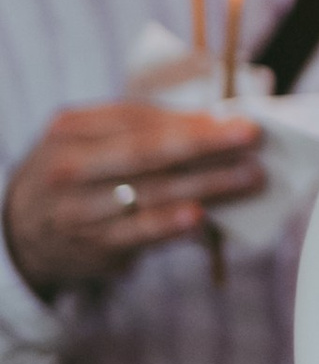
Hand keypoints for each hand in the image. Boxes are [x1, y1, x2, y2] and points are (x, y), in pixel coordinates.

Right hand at [2, 101, 265, 299]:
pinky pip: (138, 233)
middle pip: (146, 153)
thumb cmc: (78, 172)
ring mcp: (78, 210)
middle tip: (251, 139)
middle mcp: (70, 167)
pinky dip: (170, 225)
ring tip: (249, 176)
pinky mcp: (90, 246)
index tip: (237, 117)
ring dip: (206, 185)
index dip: (191, 119)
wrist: (21, 229)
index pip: (139, 118)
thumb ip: (143, 127)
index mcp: (73, 128)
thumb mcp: (90, 138)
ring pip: (150, 193)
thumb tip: (215, 120)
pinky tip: (201, 217)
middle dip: (204, 145)